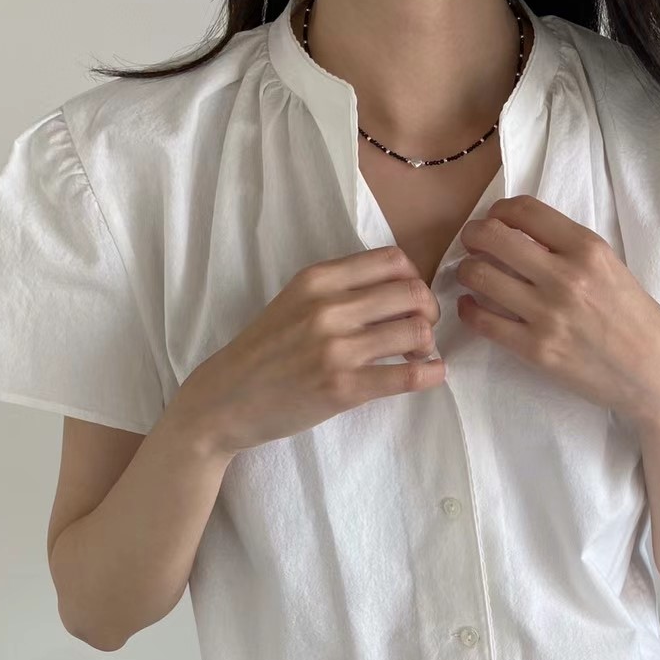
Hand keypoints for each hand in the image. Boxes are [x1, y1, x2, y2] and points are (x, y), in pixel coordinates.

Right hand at [174, 246, 444, 455]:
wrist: (225, 399)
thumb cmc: (264, 352)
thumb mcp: (295, 301)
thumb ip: (339, 290)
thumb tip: (397, 289)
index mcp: (318, 278)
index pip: (392, 260)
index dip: (414, 279)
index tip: (409, 300)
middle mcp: (328, 307)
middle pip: (412, 293)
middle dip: (428, 311)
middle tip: (422, 330)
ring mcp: (336, 348)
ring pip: (416, 331)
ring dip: (428, 344)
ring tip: (418, 355)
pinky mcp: (343, 388)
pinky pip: (408, 376)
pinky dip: (432, 373)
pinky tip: (434, 374)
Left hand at [454, 195, 659, 425]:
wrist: (654, 376)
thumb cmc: (638, 322)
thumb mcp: (613, 269)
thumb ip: (571, 250)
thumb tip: (524, 236)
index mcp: (588, 249)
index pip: (525, 211)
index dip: (498, 211)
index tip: (494, 220)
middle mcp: (566, 277)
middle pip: (493, 238)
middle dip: (472, 235)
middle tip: (471, 244)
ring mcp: (548, 315)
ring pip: (479, 277)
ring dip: (466, 271)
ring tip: (470, 275)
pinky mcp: (536, 350)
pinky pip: (483, 322)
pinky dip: (468, 309)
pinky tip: (471, 306)